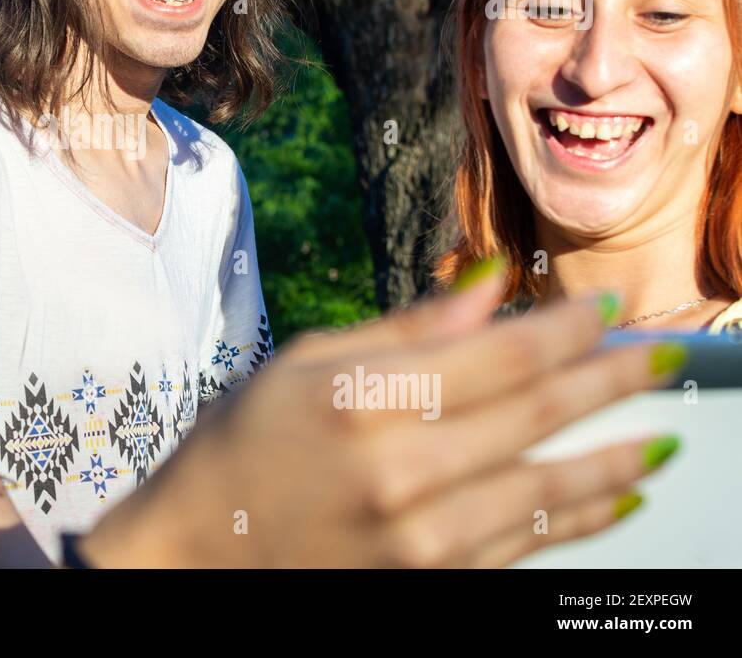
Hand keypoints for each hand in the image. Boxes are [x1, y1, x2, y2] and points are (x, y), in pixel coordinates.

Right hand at [80, 265, 679, 566]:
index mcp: (362, 398)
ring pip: (548, 487)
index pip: (499, 352)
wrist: (200, 554)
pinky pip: (526, 545)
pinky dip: (579, 518)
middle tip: (662, 356)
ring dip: (615, 455)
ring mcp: (419, 536)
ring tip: (661, 433)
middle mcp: (399, 469)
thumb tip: (487, 284)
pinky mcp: (429, 580)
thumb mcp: (306, 363)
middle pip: (537, 412)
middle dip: (612, 378)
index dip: (566, 327)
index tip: (604, 309)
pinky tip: (615, 496)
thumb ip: (405, 328)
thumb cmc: (242, 446)